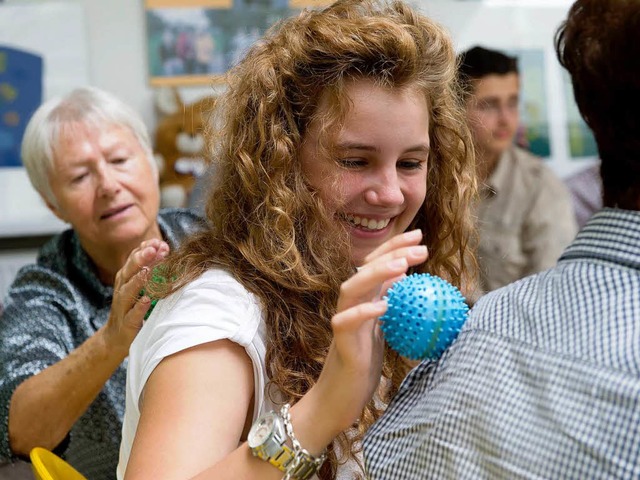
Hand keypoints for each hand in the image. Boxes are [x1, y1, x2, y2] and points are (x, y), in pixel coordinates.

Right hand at [104, 239, 169, 354]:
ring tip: (147, 271)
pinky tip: (146, 300)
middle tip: (153, 249)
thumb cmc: (131, 306)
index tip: (158, 242)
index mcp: (125, 278)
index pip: (133, 259)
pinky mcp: (127, 322)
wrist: (115, 337)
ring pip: (128, 291)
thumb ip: (148, 266)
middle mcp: (122, 289)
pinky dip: (139, 307)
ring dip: (138, 280)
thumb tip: (161, 246)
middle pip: (129, 271)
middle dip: (141, 258)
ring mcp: (123, 306)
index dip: (145, 249)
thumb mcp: (137, 285)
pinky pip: (132, 314)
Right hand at [301, 230, 427, 446]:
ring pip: (351, 289)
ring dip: (375, 275)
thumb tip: (407, 281)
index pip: (376, 266)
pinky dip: (363, 312)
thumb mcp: (383, 331)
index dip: (395, 248)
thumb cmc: (362, 365)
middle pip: (364, 270)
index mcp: (362, 301)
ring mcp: (342, 323)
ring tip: (401, 266)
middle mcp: (350, 307)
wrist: (337, 399)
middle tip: (420, 248)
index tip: (418, 237)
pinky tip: (384, 305)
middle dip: (391, 255)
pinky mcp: (340, 344)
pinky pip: (345, 322)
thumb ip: (390, 305)